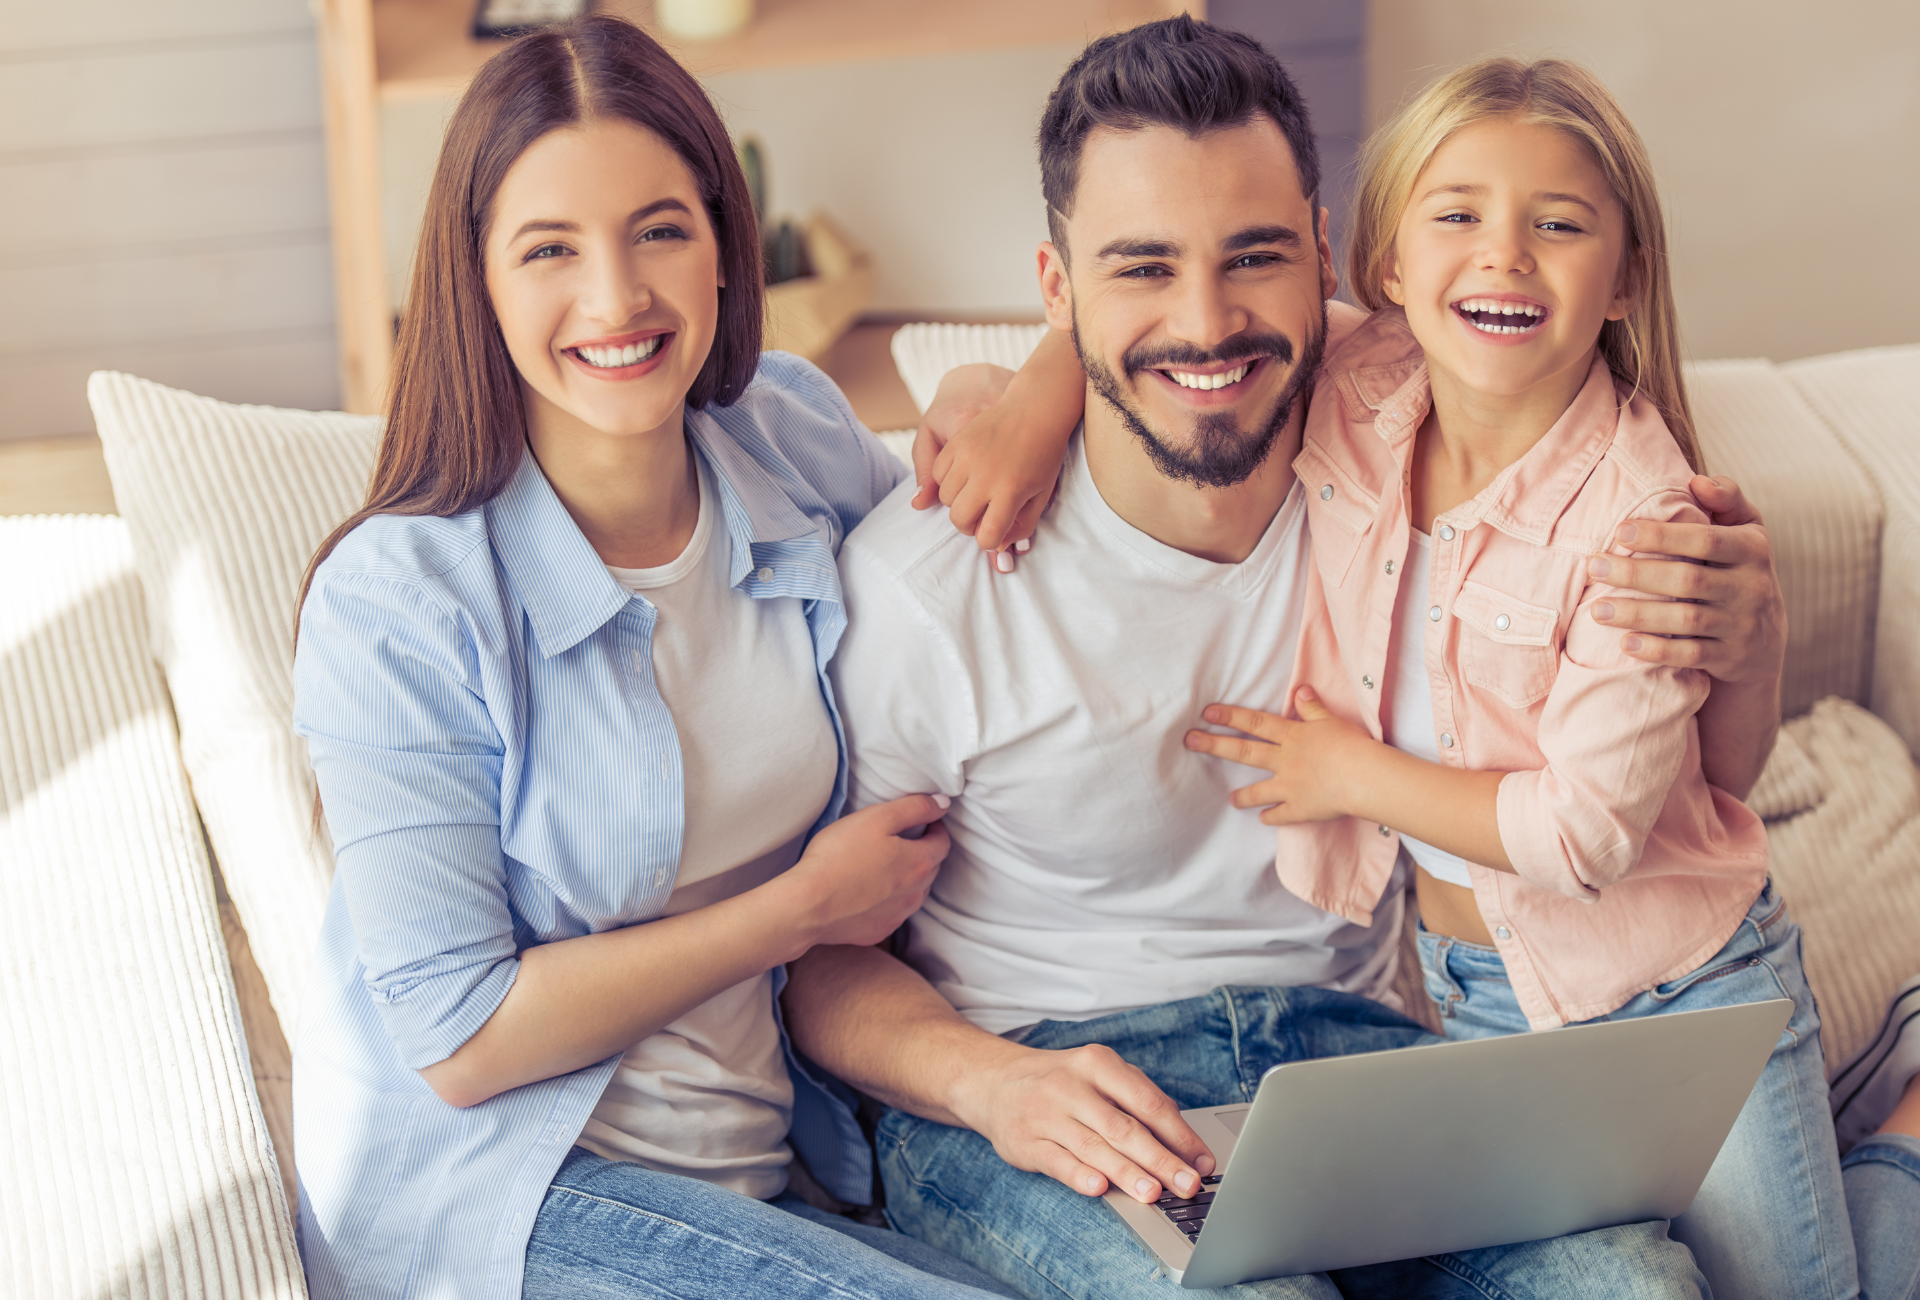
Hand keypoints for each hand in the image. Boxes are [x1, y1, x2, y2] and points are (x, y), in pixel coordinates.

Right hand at [779, 794, 950, 951]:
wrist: (809, 904)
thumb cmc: (839, 855)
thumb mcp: (878, 817)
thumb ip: (915, 808)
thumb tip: (943, 803)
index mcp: (919, 863)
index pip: (942, 842)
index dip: (935, 827)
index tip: (925, 821)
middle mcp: (915, 894)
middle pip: (931, 868)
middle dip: (923, 851)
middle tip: (904, 839)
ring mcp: (897, 916)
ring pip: (915, 893)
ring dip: (909, 878)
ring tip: (886, 865)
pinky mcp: (878, 931)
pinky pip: (894, 913)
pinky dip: (889, 901)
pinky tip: (870, 892)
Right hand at [909, 365, 1057, 571]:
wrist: (1036, 408)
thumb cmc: (1044, 455)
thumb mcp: (1041, 495)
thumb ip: (1022, 525)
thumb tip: (999, 546)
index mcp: (1010, 492)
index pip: (986, 536)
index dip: (990, 540)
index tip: (995, 532)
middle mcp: (985, 476)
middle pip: (959, 520)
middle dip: (969, 524)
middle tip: (982, 514)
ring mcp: (967, 457)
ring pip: (944, 498)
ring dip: (957, 501)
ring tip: (975, 492)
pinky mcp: (957, 442)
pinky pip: (938, 473)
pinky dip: (947, 480)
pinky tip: (965, 474)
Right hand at [947, 1038, 1215, 1203]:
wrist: (993, 1081)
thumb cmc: (1061, 1082)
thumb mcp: (1098, 1074)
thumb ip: (1138, 1100)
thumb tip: (1182, 1141)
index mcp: (1097, 1063)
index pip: (1147, 1101)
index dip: (1179, 1135)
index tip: (1202, 1162)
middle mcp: (1070, 1085)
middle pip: (1124, 1127)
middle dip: (1160, 1160)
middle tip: (1187, 1185)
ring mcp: (1045, 1114)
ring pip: (1093, 1147)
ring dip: (1126, 1172)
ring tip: (1153, 1194)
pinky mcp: (1023, 1141)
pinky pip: (1056, 1161)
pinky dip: (1079, 1175)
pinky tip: (1099, 1187)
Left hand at [1184, 692, 1377, 824]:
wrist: (1363, 777)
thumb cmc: (1352, 745)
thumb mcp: (1332, 720)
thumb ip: (1313, 708)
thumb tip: (1300, 690)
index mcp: (1293, 736)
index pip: (1255, 722)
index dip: (1230, 716)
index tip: (1206, 713)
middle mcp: (1285, 760)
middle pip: (1245, 751)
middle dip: (1215, 745)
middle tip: (1190, 741)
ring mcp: (1290, 786)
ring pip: (1258, 790)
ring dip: (1243, 796)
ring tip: (1231, 800)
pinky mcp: (1300, 808)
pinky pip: (1281, 814)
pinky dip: (1271, 816)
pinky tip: (1264, 819)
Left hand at [1588, 475, 1787, 684]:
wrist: (1765, 638)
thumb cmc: (1739, 569)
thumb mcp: (1746, 531)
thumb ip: (1727, 500)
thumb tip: (1697, 480)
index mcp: (1753, 550)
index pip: (1706, 539)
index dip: (1663, 535)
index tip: (1620, 531)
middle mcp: (1752, 587)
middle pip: (1688, 579)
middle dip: (1636, 574)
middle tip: (1594, 566)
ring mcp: (1742, 625)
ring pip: (1686, 620)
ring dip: (1638, 614)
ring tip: (1596, 609)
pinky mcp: (1730, 657)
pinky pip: (1690, 655)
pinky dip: (1657, 650)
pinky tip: (1624, 643)